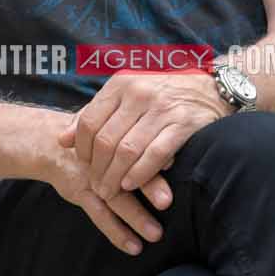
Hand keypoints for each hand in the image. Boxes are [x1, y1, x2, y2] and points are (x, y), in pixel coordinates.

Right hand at [45, 138, 168, 254]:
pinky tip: (132, 247)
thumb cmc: (94, 137)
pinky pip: (99, 215)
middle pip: (127, 169)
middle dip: (149, 186)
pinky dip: (116, 232)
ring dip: (136, 216)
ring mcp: (91, 176)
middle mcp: (105, 158)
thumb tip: (171, 158)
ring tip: (155, 233)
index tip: (170, 163)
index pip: (136, 144)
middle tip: (167, 201)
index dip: (152, 154)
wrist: (51, 142)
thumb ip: (136, 140)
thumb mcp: (109, 128)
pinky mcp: (80, 192)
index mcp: (115, 139)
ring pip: (115, 197)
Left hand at [59, 70, 223, 204]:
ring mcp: (162, 109)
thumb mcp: (126, 94)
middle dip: (98, 170)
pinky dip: (139, 174)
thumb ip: (94, 113)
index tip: (85, 166)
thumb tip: (63, 140)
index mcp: (121, 84)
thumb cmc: (162, 93)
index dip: (83, 150)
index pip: (89, 122)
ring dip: (115, 177)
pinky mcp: (183, 125)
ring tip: (110, 191)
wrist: (211, 86)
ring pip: (127, 151)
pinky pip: (154, 155)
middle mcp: (139, 93)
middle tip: (97, 187)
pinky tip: (131, 185)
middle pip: (106, 140)